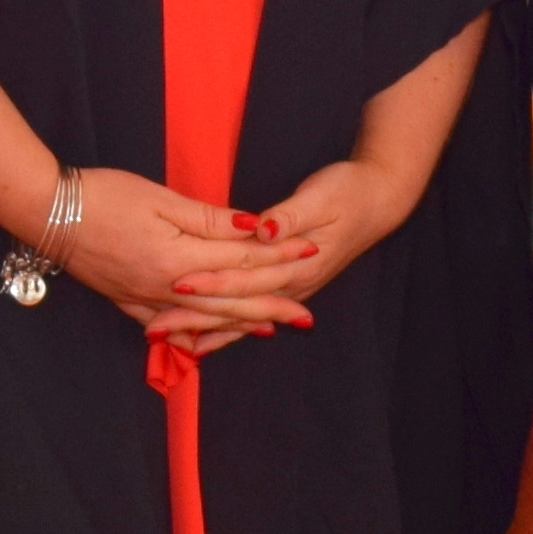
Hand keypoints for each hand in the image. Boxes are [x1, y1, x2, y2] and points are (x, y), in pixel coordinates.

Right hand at [52, 165, 307, 350]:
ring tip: (271, 329)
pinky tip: (210, 339)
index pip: (241, 260)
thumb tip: (253, 227)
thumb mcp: (161, 197)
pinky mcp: (128, 302)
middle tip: (306, 314)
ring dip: (240, 325)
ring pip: (204, 319)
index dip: (278, 256)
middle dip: (272, 305)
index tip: (309, 251)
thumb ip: (209, 218)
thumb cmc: (103, 194)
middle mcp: (165, 287)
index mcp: (177, 256)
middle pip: (231, 300)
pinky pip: (168, 328)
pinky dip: (194, 334)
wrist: (46, 211)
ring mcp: (145, 299)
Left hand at [157, 155, 414, 355]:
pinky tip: (199, 342)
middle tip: (155, 327)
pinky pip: (250, 316)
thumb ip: (291, 215)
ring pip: (241, 317)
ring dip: (203, 329)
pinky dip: (224, 330)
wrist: (378, 201)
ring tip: (165, 339)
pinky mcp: (287, 287)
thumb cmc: (348, 192)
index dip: (212, 281)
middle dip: (196, 317)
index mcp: (298, 263)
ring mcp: (292, 289)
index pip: (247, 277)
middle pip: (238, 306)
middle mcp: (294, 285)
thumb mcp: (321, 196)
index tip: (178, 284)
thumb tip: (266, 229)